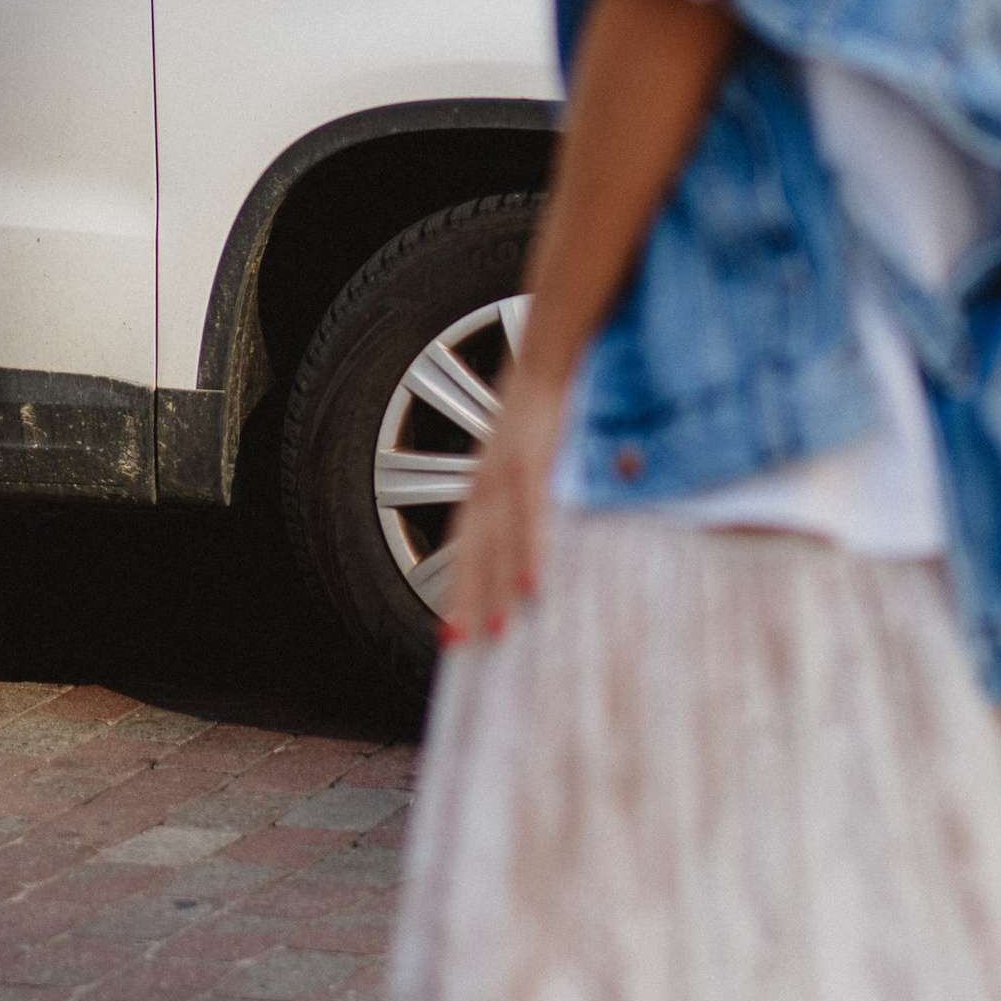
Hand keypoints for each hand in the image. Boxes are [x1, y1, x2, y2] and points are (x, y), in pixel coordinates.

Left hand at [440, 362, 565, 645]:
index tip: (450, 626)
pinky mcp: (533, 462)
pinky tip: (531, 585)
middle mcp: (486, 481)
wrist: (550, 353)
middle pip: (472, 553)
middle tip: (462, 647)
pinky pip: (530, 519)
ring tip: (498, 633)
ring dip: (495, 590)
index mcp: (484, 482)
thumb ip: (527, 489)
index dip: (456, 586)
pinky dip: (529, 553)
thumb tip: (535, 524)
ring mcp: (507, 473)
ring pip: (497, 544)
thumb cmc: (544, 402)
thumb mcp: (528, 450)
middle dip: (466, 601)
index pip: (464, 545)